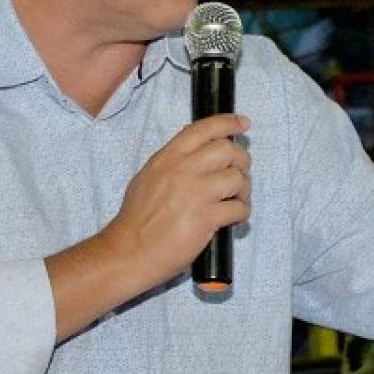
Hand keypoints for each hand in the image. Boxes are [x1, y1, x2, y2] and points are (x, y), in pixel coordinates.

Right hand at [104, 113, 251, 290]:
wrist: (130, 251)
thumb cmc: (137, 218)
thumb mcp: (148, 176)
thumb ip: (172, 161)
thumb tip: (198, 148)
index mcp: (167, 157)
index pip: (203, 129)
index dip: (228, 122)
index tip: (243, 124)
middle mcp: (182, 170)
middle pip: (228, 150)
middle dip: (242, 161)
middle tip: (240, 174)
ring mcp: (195, 194)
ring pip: (237, 179)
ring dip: (244, 190)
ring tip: (236, 200)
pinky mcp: (205, 218)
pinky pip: (238, 208)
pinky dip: (242, 213)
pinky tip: (233, 219)